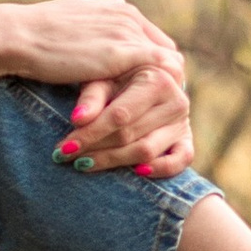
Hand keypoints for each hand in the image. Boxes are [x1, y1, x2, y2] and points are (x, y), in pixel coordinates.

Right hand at [0, 0, 192, 179]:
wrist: (17, 36)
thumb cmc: (32, 35)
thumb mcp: (69, 22)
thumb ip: (90, 25)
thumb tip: (94, 28)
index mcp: (117, 9)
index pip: (153, 39)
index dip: (154, 66)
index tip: (150, 91)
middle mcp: (128, 16)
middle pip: (167, 51)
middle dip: (167, 80)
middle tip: (163, 108)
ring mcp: (127, 33)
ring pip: (168, 65)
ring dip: (167, 91)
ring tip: (161, 118)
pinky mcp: (123, 53)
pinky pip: (157, 75)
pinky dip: (158, 96)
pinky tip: (153, 116)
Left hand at [59, 60, 194, 179]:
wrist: (144, 78)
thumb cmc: (117, 78)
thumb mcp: (102, 79)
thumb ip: (91, 97)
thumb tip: (77, 120)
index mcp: (157, 79)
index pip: (119, 115)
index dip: (90, 134)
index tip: (64, 147)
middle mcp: (176, 100)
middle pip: (130, 135)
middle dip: (95, 149)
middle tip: (65, 157)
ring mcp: (183, 122)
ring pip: (147, 151)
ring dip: (113, 162)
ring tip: (83, 164)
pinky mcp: (186, 139)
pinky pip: (181, 160)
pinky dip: (160, 169)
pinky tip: (136, 172)